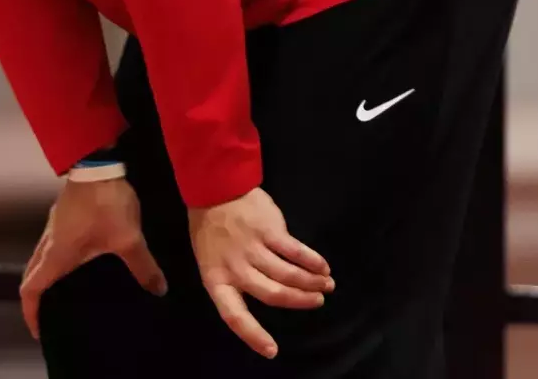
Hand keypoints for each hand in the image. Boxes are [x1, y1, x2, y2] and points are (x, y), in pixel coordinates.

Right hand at [19, 176, 167, 339]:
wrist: (97, 163)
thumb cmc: (105, 203)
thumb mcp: (128, 238)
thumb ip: (142, 266)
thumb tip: (159, 291)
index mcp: (56, 254)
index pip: (30, 288)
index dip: (30, 312)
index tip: (37, 331)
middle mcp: (48, 242)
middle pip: (31, 275)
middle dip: (35, 298)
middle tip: (49, 317)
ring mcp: (53, 227)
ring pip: (40, 259)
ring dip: (45, 279)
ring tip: (63, 295)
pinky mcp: (62, 217)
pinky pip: (51, 247)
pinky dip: (55, 263)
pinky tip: (78, 265)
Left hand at [187, 186, 333, 358]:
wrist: (213, 187)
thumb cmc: (212, 228)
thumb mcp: (211, 259)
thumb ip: (234, 279)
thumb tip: (268, 295)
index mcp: (216, 279)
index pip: (233, 315)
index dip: (253, 335)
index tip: (272, 350)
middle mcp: (235, 268)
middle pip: (272, 295)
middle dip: (299, 302)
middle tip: (317, 302)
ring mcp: (253, 249)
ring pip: (288, 275)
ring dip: (311, 283)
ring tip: (326, 285)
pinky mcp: (269, 231)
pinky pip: (295, 252)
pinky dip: (313, 262)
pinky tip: (323, 267)